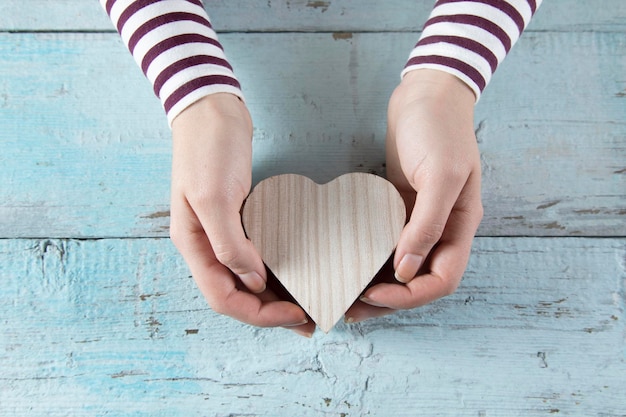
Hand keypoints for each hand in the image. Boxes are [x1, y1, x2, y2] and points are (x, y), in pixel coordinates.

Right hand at [170, 94, 314, 335]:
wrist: (212, 108)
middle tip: (307, 320)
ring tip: (305, 305)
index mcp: (193, 244)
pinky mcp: (237, 217)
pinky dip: (274, 268)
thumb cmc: (208, 148)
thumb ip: (230, 244)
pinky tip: (295, 270)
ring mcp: (221, 231)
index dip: (259, 313)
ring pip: (246, 278)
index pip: (223, 297)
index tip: (295, 315)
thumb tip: (254, 282)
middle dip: (270, 312)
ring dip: (273, 295)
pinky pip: (255, 254)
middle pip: (236, 294)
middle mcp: (205, 244)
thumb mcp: (215, 196)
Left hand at [345, 70, 482, 322]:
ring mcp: (419, 219)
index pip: (442, 279)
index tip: (375, 294)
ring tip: (344, 294)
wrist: (426, 94)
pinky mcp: (398, 207)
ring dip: (376, 284)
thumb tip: (407, 270)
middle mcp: (441, 229)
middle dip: (388, 299)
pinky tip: (347, 262)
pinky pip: (385, 243)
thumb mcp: (441, 174)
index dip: (411, 295)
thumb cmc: (439, 128)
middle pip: (419, 280)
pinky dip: (370, 258)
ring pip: (400, 266)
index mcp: (459, 226)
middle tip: (350, 308)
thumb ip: (427, 224)